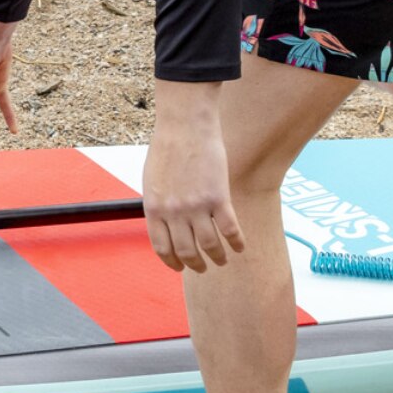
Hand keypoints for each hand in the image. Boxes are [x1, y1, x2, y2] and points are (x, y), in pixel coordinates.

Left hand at [142, 82, 243, 272]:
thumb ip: (158, 204)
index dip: (172, 262)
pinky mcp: (219, 197)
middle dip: (196, 264)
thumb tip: (165, 224)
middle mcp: (174, 212)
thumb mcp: (152, 180)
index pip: (162, 247)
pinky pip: (230, 229)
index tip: (180, 268)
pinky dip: (236, 243)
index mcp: (154, 208)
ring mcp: (197, 206)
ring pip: (210, 246)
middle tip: (203, 267)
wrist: (185, 125)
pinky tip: (240, 248)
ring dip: (218, 258)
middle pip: (187, 251)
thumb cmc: (167, 148)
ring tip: (222, 260)